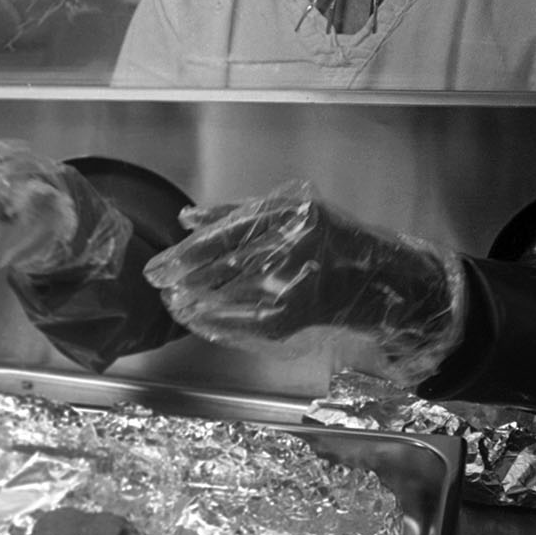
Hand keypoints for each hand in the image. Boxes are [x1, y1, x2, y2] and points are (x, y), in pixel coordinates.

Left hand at [142, 182, 461, 377]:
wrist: (378, 277)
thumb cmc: (329, 237)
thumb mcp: (288, 210)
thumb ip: (235, 213)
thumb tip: (186, 218)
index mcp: (287, 215)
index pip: (223, 236)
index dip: (185, 254)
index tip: (158, 266)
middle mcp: (292, 247)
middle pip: (223, 267)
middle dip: (182, 280)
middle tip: (157, 287)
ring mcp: (296, 284)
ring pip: (231, 297)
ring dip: (195, 303)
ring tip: (173, 304)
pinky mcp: (297, 315)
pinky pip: (246, 323)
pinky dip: (218, 323)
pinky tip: (199, 320)